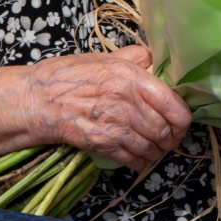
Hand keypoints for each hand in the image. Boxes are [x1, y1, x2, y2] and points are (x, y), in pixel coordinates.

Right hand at [22, 45, 190, 170]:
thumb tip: (151, 59)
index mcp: (131, 77)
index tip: (181, 122)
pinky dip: (139, 162)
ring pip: (151, 147)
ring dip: (156, 151)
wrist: (38, 100)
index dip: (183, 119)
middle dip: (171, 138)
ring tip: (154, 148)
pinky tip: (138, 157)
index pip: (174, 105)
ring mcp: (116, 126)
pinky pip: (133, 159)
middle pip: (165, 130)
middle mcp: (128, 103)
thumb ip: (132, 58)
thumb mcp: (102, 58)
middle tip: (169, 138)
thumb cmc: (67, 76)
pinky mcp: (104, 145)